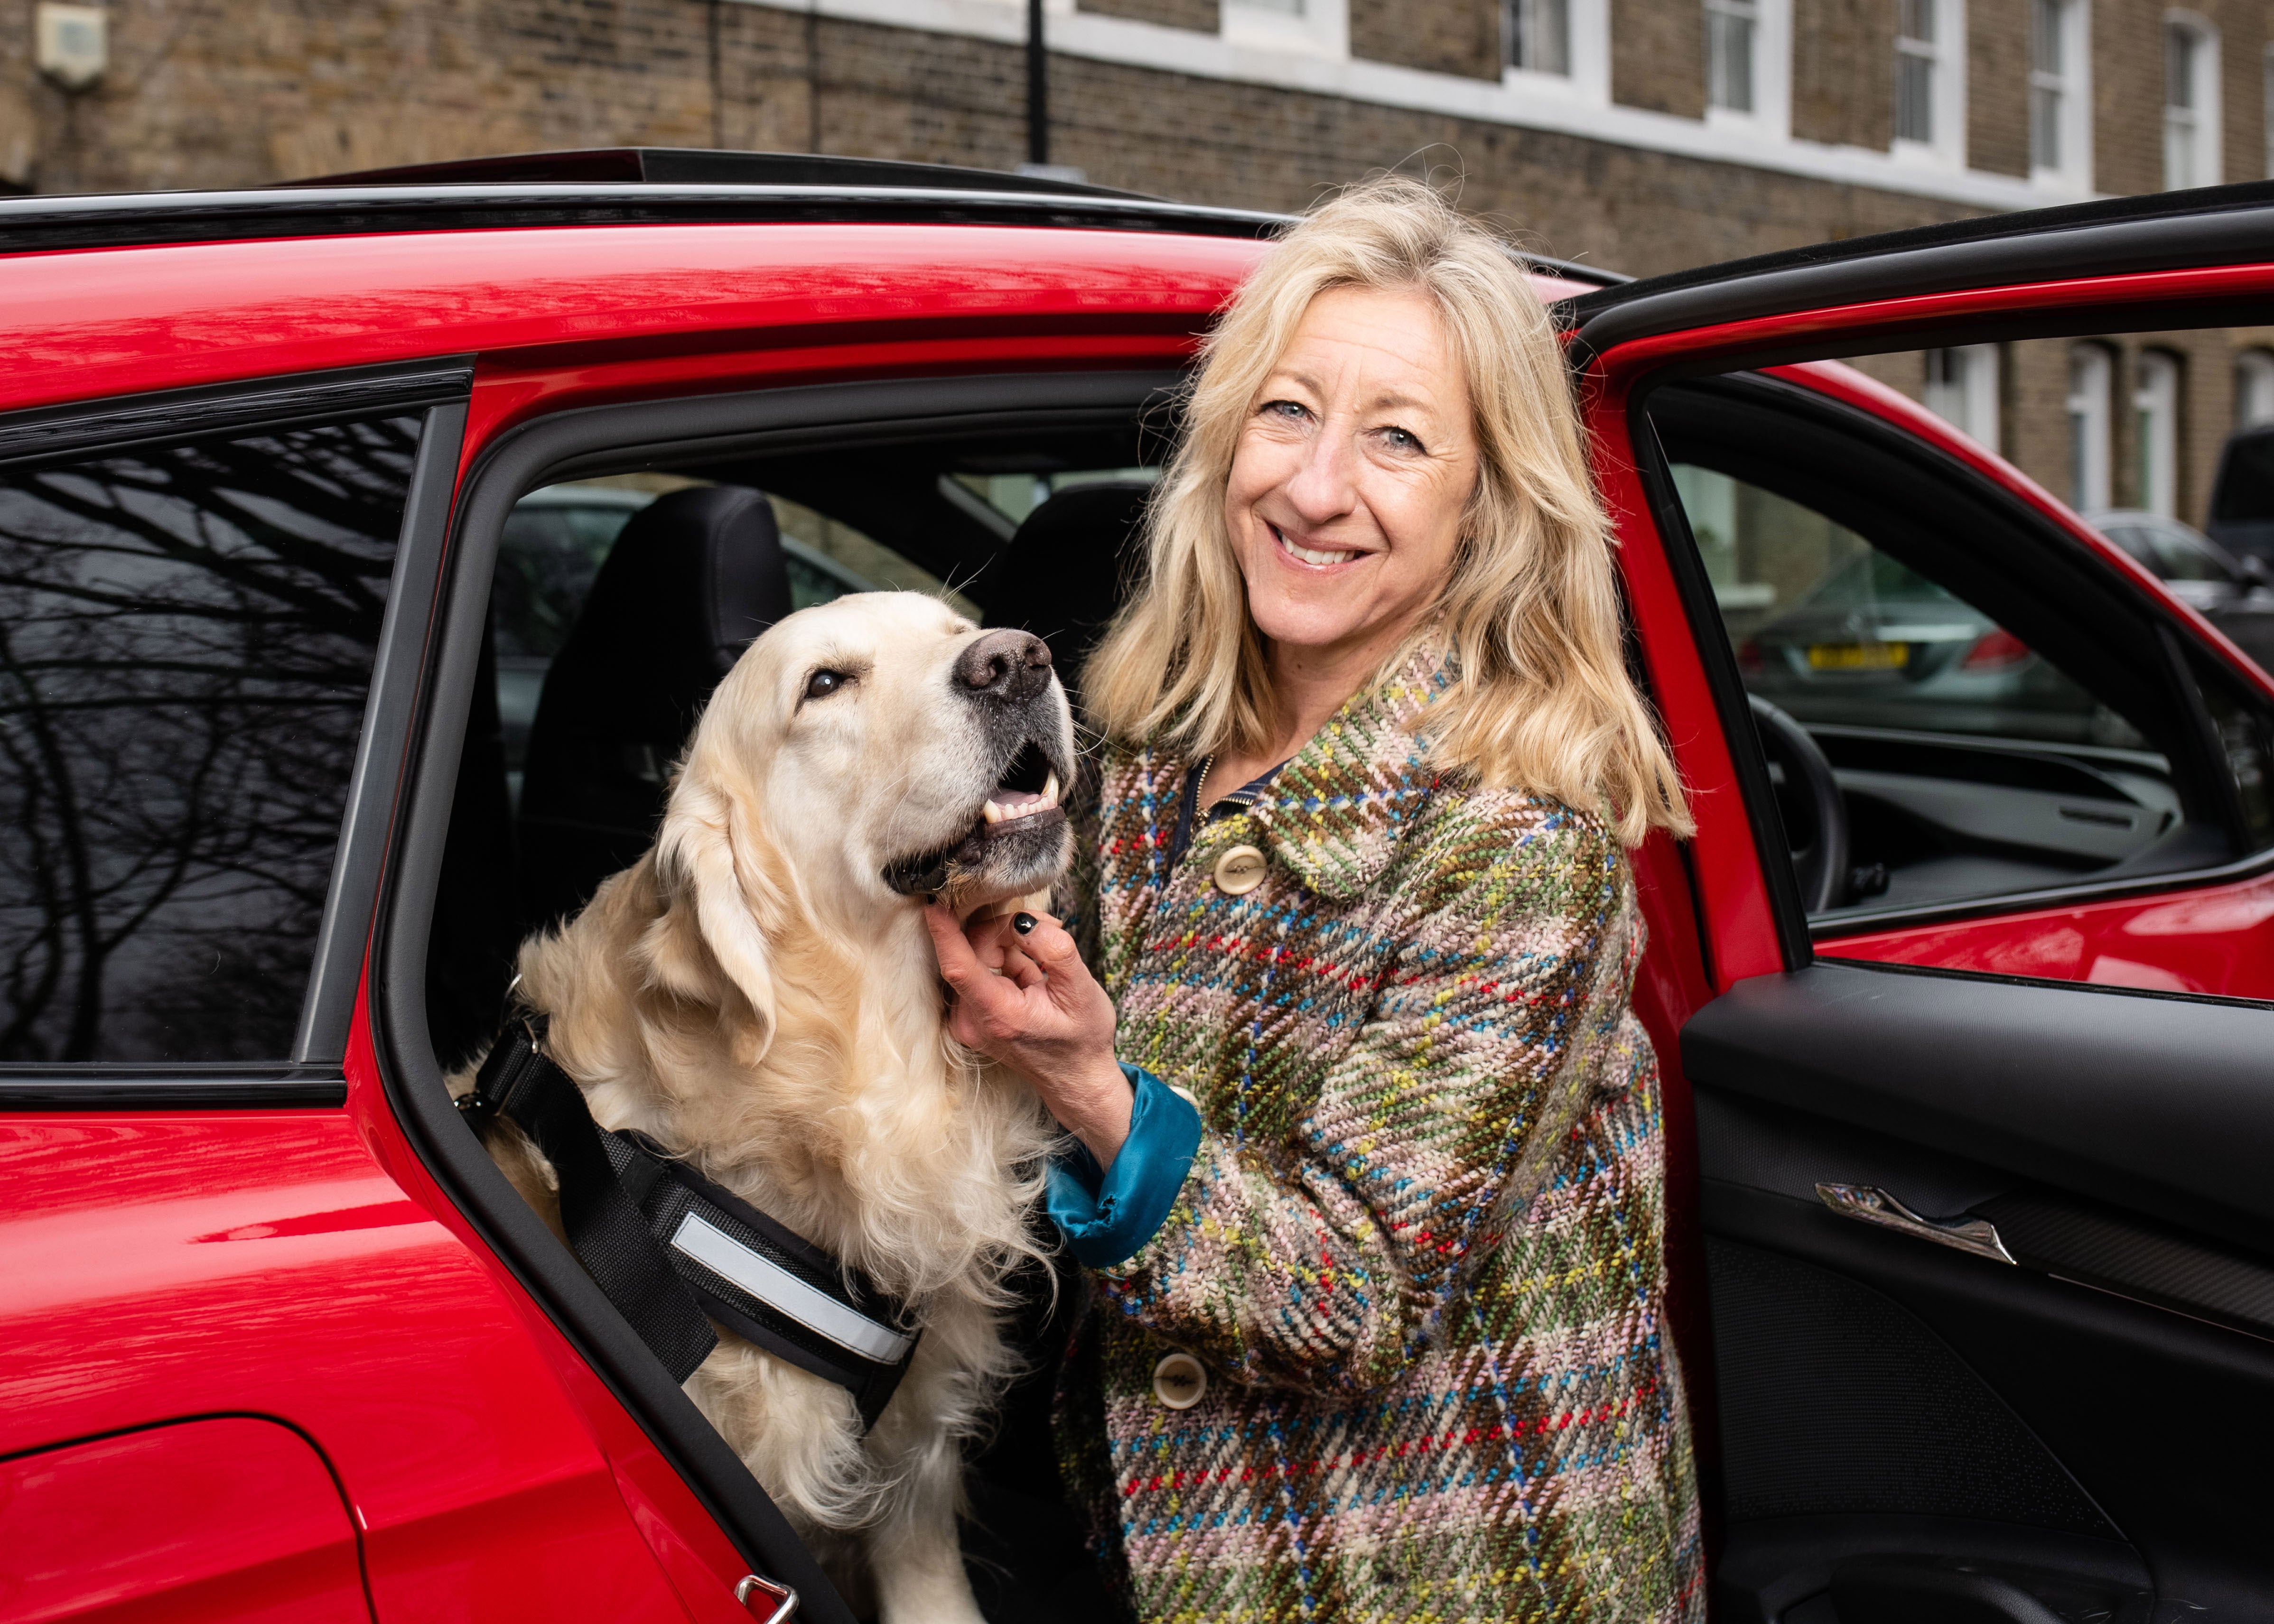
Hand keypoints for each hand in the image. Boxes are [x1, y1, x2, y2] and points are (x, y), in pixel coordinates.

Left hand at [924, 903, 1132, 1165]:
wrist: (1077, 1077)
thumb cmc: (1082, 1038)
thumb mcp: (1082, 990)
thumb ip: (1054, 950)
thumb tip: (1022, 921)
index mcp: (998, 1015)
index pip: (958, 966)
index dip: (944, 931)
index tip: (934, 901)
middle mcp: (972, 1021)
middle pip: (973, 950)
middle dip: (1007, 930)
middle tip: (1050, 932)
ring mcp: (968, 1020)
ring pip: (976, 955)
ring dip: (1009, 945)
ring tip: (1044, 964)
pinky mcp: (970, 1014)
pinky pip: (979, 968)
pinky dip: (1003, 959)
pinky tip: (1030, 973)